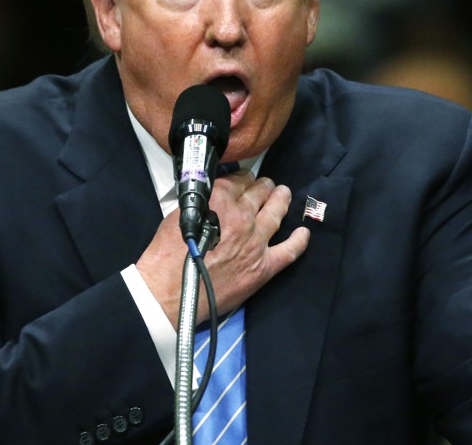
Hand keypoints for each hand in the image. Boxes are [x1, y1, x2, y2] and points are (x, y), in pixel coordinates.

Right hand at [135, 171, 309, 324]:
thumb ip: (202, 202)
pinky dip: (299, 240)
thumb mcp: (179, 215)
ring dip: (281, 199)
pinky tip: (303, 233)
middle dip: (263, 186)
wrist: (172, 293)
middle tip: (266, 185)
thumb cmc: (167, 256)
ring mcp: (256, 241)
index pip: (239, 180)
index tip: (245, 180)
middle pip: (260, 193)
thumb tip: (213, 199)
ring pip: (276, 212)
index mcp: (220, 200)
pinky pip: (290, 251)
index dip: (243, 179)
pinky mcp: (263, 267)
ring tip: (284, 194)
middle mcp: (242, 216)